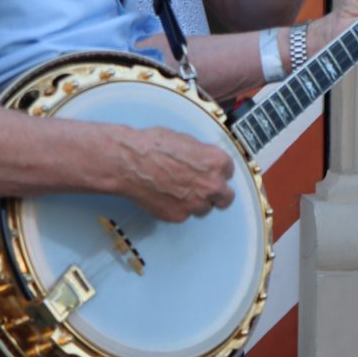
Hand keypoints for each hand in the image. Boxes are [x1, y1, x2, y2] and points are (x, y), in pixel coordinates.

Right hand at [113, 127, 235, 220]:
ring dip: (196, 203)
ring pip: (205, 209)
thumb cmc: (152, 147)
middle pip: (226, 198)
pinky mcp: (179, 216)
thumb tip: (203, 160)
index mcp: (216, 161)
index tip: (211, 174)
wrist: (128, 163)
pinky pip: (184, 214)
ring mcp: (196, 203)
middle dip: (217, 195)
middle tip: (206, 192)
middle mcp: (212, 184)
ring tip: (179, 192)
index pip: (228, 172)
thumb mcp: (186, 140)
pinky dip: (177, 208)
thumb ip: (202, 154)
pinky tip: (165, 197)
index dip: (217, 173)